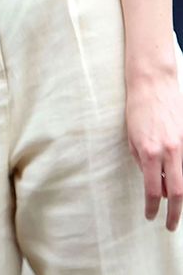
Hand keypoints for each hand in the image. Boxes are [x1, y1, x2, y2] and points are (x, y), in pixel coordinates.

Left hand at [127, 73, 182, 230]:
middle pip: (178, 193)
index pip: (153, 190)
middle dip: (175, 213)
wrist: (153, 82)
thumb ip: (142, 162)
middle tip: (170, 226)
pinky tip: (176, 179)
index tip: (150, 217)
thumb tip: (153, 181)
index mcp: (149, 152)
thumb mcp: (131, 138)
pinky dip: (182, 174)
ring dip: (179, 194)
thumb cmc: (137, 109)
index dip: (152, 208)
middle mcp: (170, 151)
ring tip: (173, 204)